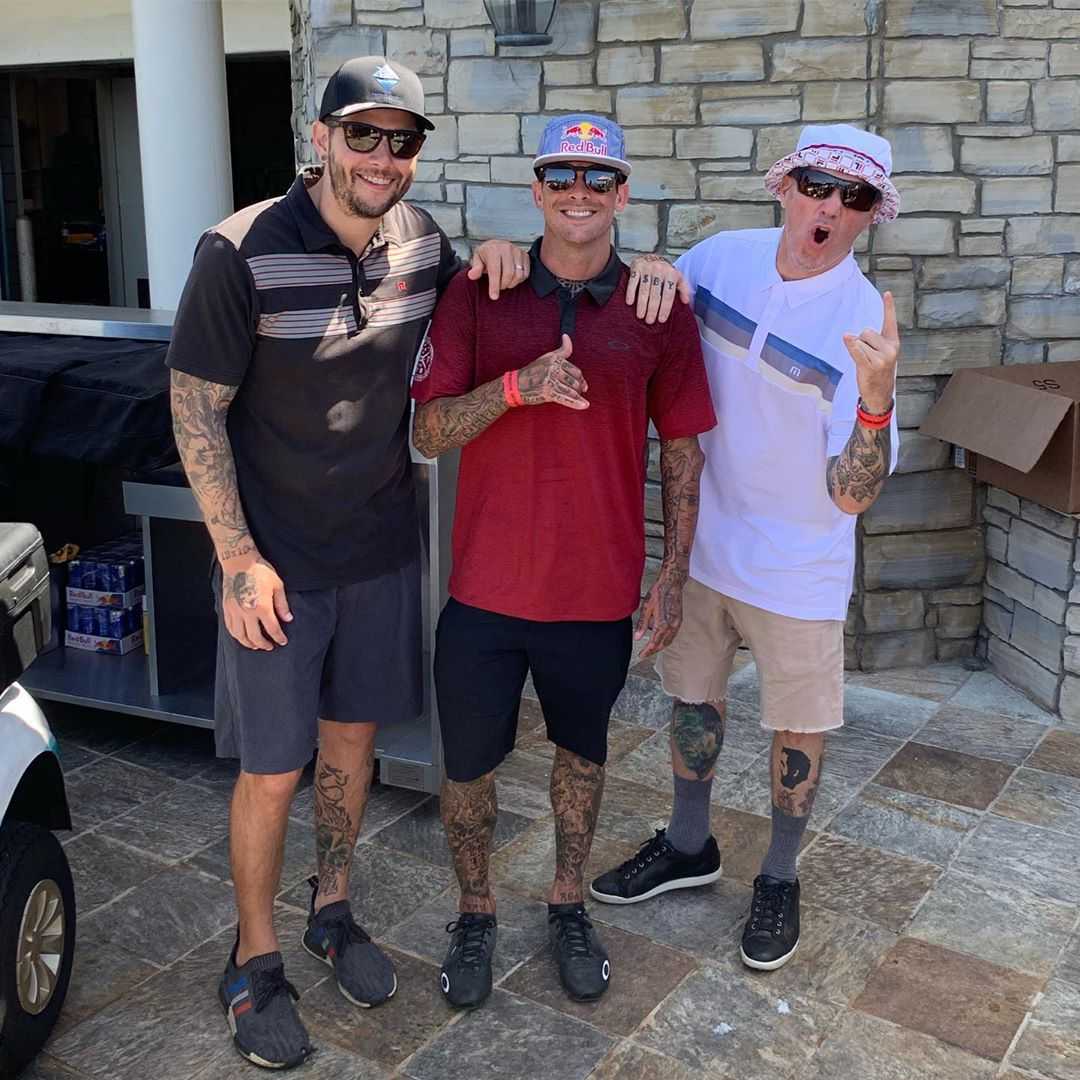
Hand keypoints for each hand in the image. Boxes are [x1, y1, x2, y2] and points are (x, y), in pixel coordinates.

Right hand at [220, 553, 291, 650]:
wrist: (239, 562)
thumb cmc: (260, 571)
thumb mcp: (277, 585)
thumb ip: (282, 605)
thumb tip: (288, 619)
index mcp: (261, 607)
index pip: (272, 629)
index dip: (278, 638)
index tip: (282, 642)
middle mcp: (247, 612)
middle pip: (255, 637)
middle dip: (263, 645)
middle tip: (269, 646)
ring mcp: (234, 611)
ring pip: (239, 635)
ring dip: (248, 643)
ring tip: (255, 645)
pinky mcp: (226, 608)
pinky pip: (229, 627)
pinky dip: (236, 635)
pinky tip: (241, 636)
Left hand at [467, 240, 529, 300]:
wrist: (497, 245)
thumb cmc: (486, 254)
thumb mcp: (477, 259)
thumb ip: (476, 268)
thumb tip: (472, 275)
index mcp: (493, 249)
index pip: (495, 271)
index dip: (494, 286)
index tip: (494, 297)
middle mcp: (507, 248)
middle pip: (509, 274)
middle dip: (503, 285)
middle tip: (498, 286)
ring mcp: (517, 251)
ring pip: (518, 275)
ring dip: (511, 283)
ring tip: (505, 282)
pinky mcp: (525, 255)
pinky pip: (525, 273)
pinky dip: (519, 280)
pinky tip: (512, 279)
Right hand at [516, 334, 588, 409]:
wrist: (517, 385)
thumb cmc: (533, 371)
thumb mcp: (547, 357)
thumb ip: (562, 349)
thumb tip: (566, 336)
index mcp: (555, 360)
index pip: (575, 371)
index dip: (581, 379)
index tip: (583, 385)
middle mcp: (554, 369)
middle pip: (574, 381)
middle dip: (579, 388)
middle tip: (579, 393)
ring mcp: (551, 381)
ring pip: (571, 390)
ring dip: (577, 397)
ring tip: (581, 400)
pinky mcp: (549, 392)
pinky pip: (565, 399)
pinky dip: (576, 403)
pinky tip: (584, 405)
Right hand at [626, 255, 690, 324]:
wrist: (652, 256)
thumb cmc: (665, 271)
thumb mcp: (678, 277)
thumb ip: (683, 289)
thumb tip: (686, 301)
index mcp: (671, 273)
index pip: (668, 294)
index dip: (665, 308)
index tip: (661, 319)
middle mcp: (659, 270)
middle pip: (655, 293)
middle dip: (652, 309)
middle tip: (650, 320)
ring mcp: (647, 268)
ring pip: (644, 289)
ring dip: (642, 304)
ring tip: (640, 315)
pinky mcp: (636, 267)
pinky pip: (633, 281)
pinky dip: (631, 292)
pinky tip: (630, 302)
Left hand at [634, 569, 684, 658]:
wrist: (672, 583)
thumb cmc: (659, 592)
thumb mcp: (646, 607)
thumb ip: (642, 624)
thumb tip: (637, 637)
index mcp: (662, 623)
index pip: (654, 643)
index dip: (647, 651)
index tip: (641, 655)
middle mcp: (672, 626)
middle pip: (662, 644)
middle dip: (653, 650)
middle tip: (644, 653)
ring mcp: (677, 623)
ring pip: (668, 641)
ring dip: (660, 646)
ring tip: (650, 648)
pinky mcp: (679, 620)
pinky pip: (672, 635)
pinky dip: (666, 639)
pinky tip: (659, 638)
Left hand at [843, 291, 899, 413]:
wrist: (880, 392)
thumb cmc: (877, 370)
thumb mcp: (879, 353)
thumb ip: (870, 341)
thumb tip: (850, 336)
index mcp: (893, 342)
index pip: (890, 321)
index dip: (888, 307)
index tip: (887, 293)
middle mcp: (890, 348)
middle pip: (866, 331)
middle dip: (861, 340)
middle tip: (867, 355)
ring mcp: (882, 358)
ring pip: (859, 341)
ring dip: (856, 349)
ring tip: (864, 361)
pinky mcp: (871, 366)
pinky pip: (857, 351)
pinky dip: (851, 346)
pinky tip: (847, 338)